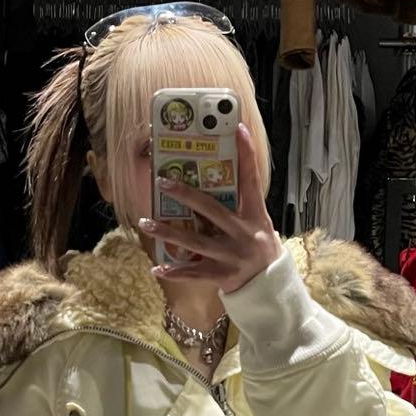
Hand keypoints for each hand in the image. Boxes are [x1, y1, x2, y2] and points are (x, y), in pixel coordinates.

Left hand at [139, 124, 281, 293]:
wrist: (270, 286)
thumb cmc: (259, 248)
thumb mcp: (258, 224)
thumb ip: (241, 204)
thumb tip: (218, 178)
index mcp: (255, 216)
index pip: (251, 180)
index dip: (246, 154)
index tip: (238, 128)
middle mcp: (244, 234)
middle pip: (211, 210)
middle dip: (186, 195)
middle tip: (162, 181)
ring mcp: (232, 256)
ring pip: (195, 242)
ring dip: (168, 233)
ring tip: (145, 223)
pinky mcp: (223, 276)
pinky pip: (195, 273)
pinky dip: (176, 271)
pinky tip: (156, 268)